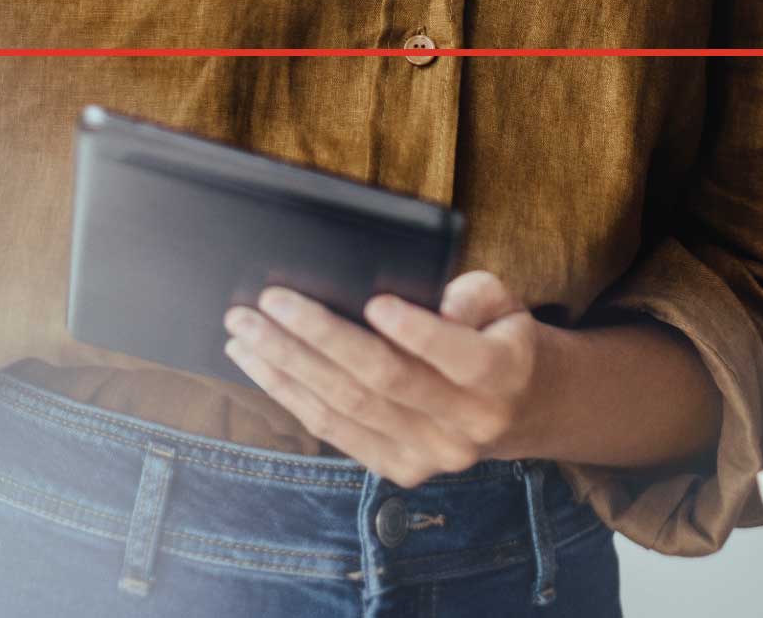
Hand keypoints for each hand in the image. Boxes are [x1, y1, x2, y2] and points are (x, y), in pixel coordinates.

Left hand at [222, 270, 551, 486]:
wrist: (517, 408)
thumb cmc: (496, 335)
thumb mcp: (504, 303)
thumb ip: (476, 295)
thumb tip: (438, 304)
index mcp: (502, 376)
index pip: (459, 356)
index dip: (416, 332)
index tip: (373, 302)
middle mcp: (466, 426)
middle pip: (384, 380)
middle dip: (319, 336)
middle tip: (270, 300)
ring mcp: (429, 455)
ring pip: (348, 407)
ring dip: (288, 365)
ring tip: (244, 328)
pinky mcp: (397, 468)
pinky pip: (335, 431)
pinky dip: (291, 395)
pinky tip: (258, 363)